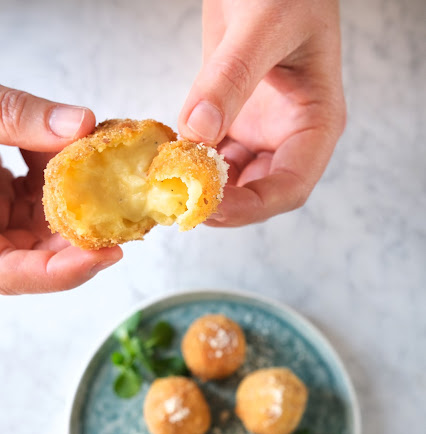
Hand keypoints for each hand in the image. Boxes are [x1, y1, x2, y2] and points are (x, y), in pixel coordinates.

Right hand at [0, 86, 121, 294]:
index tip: (107, 255)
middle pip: (42, 253)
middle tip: (127, 210)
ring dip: (79, 196)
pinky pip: (42, 193)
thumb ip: (12, 118)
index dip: (63, 272)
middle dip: (86, 231)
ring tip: (104, 165)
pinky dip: (62, 171)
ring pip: (48, 221)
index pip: (15, 275)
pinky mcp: (4, 196)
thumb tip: (79, 123)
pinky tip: (77, 145)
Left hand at [178, 0, 345, 226]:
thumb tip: (198, 131)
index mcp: (315, 123)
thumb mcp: (264, 25)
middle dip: (221, 204)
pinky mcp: (229, 116)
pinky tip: (164, 157)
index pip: (290, 186)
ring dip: (198, 186)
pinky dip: (186, 159)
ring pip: (229, 177)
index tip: (211, 207)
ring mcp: (257, 128)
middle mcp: (287, 134)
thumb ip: (230, 79)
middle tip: (179, 203)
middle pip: (258, 192)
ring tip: (166, 186)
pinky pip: (208, 151)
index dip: (252, 207)